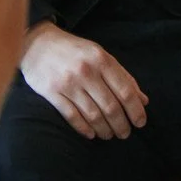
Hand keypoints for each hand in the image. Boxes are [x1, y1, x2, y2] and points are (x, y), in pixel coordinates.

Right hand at [20, 23, 148, 139]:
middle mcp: (87, 72)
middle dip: (121, 124)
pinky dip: (83, 128)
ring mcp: (68, 83)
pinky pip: (71, 115)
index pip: (125, 91)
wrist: (37, 44)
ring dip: (104, 129)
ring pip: (92, 114)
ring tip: (110, 136)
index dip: (135, 110)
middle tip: (125, 134)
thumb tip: (143, 100)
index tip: (141, 122)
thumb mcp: (102, 56)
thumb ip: (123, 77)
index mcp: (103, 61)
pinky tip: (91, 134)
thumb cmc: (75, 51)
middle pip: (110, 106)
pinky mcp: (50, 92)